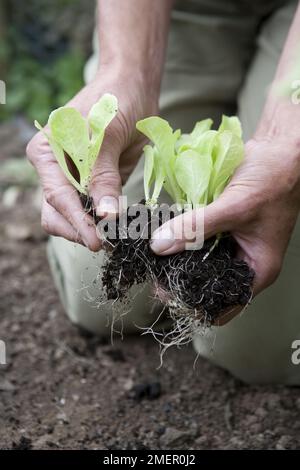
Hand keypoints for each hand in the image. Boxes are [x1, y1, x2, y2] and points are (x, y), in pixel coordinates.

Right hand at [27, 67, 157, 250]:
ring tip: (115, 236)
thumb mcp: (108, 135)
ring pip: (72, 217)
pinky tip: (120, 225)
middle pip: (57, 213)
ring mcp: (73, 180)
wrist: (132, 87)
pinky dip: (103, 222)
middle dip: (79, 230)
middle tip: (106, 243)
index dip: (76, 221)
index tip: (96, 240)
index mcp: (46, 153)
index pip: (57, 196)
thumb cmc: (115, 101)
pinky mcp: (92, 186)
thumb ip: (104, 175)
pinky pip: (93, 211)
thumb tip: (105, 215)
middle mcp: (54, 170)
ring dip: (91, 229)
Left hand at [150, 137, 299, 315]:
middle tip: (154, 272)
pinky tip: (166, 235)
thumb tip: (160, 245)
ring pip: (200, 260)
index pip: (224, 306)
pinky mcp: (222, 227)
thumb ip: (197, 227)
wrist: (280, 148)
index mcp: (257, 270)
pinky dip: (184, 237)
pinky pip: (199, 239)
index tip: (166, 292)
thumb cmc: (274, 178)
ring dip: (180, 257)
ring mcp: (233, 244)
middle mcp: (245, 261)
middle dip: (181, 280)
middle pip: (208, 283)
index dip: (194, 304)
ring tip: (155, 255)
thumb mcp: (235, 206)